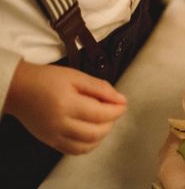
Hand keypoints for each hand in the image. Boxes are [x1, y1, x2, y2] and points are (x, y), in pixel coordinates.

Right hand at [4, 60, 126, 154]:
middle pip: (96, 132)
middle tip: (113, 110)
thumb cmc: (47, 79)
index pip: (101, 114)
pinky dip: (89, 144)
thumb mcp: (76, 76)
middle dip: (111, 122)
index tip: (123, 103)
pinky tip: (93, 131)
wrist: (20, 89)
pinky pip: (75, 150)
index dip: (117, 110)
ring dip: (102, 135)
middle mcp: (60, 124)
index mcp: (67, 104)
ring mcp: (54, 136)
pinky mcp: (51, 142)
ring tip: (103, 120)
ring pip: (87, 145)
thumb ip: (100, 88)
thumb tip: (121, 100)